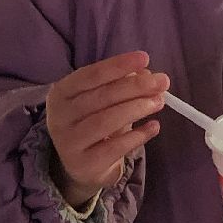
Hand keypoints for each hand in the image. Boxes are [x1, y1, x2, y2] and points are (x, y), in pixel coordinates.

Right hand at [45, 52, 166, 208]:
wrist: (80, 165)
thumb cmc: (92, 122)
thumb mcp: (102, 100)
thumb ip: (121, 84)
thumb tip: (147, 74)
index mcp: (62, 92)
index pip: (91, 74)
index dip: (118, 65)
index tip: (144, 58)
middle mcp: (60, 116)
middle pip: (101, 96)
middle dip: (135, 86)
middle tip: (162, 82)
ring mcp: (69, 142)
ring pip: (106, 121)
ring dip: (137, 108)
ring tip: (159, 102)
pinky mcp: (85, 164)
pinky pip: (115, 147)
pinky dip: (138, 135)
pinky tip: (154, 127)